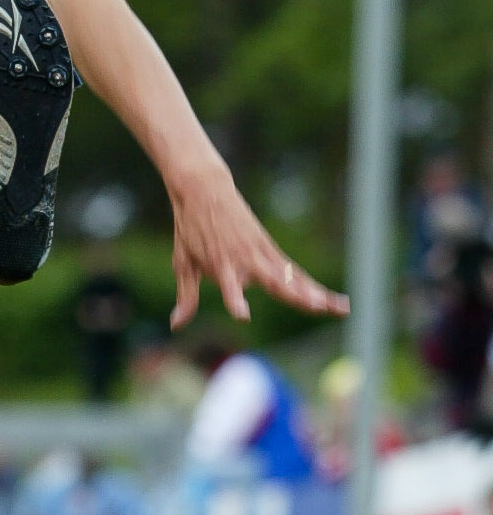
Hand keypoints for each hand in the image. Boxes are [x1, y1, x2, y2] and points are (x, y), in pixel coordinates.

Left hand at [169, 167, 348, 328]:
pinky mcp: (271, 250)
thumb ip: (186, 297)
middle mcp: (245, 259)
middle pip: (273, 280)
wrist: (205, 189)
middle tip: (315, 307)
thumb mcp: (182, 263)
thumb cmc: (190, 229)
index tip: (241, 314)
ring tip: (339, 308)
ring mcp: (262, 253)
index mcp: (220, 264)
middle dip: (295, 295)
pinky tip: (332, 301)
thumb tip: (176, 326)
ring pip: (293, 277)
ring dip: (316, 293)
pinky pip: (295, 272)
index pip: (229, 285)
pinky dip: (312, 285)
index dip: (234, 299)